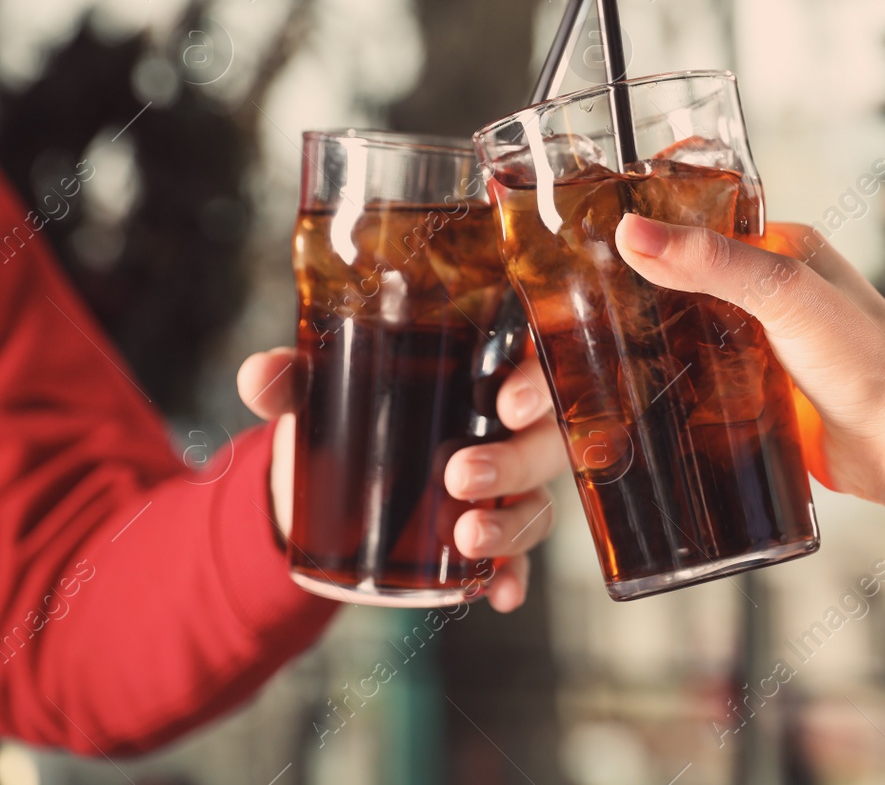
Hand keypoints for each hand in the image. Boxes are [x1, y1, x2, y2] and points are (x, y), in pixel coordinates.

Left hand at [236, 348, 564, 612]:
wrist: (323, 483)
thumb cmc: (340, 416)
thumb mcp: (315, 393)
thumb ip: (288, 379)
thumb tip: (259, 377)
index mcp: (484, 374)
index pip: (534, 367)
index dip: (535, 385)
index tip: (506, 405)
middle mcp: (508, 432)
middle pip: (546, 442)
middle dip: (515, 462)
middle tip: (460, 475)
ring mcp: (506, 490)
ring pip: (537, 503)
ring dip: (513, 524)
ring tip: (466, 536)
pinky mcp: (489, 539)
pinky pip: (519, 561)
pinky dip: (514, 578)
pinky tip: (501, 596)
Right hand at [614, 214, 884, 508]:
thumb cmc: (869, 360)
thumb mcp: (784, 293)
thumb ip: (711, 262)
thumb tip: (633, 233)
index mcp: (789, 250)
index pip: (706, 225)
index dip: (656, 232)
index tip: (596, 242)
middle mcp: (779, 295)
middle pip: (694, 286)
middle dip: (648, 296)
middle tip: (581, 306)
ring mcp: (770, 348)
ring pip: (696, 338)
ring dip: (659, 347)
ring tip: (596, 352)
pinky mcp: (765, 398)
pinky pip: (709, 387)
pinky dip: (679, 389)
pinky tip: (641, 397)